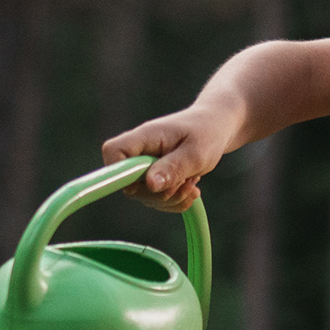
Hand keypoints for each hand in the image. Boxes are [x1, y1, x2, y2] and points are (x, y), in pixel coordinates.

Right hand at [98, 106, 238, 212]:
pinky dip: (175, 201)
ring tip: (193, 182)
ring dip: (172, 197)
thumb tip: (150, 184)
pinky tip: (191, 190)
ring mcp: (145, 167)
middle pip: (129, 185)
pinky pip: (156, 201)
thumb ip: (173, 168)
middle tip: (186, 182)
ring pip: (145, 196)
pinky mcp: (153, 179)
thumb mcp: (196, 152)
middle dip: (159, 193)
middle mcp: (139, 152)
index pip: (113, 152)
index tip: (147, 182)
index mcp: (144, 137)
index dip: (119, 172)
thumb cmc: (206, 133)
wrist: (216, 128)